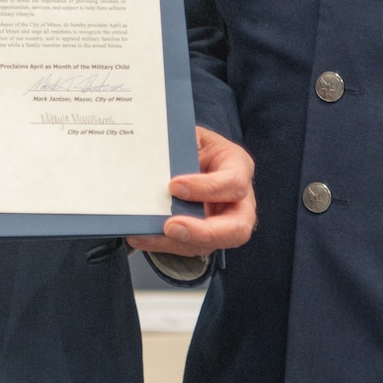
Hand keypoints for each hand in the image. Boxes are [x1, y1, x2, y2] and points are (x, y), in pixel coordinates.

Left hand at [125, 126, 256, 255]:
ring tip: (145, 234)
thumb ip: (181, 144)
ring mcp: (226, 222)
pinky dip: (164, 245)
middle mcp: (240, 200)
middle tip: (171, 226)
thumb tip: (156, 153)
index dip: (206, 188)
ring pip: (210, 244)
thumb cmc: (194, 144)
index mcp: (238, 167)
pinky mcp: (207, 235)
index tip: (174, 186)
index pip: (233, 182)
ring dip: (176, 243)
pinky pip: (190, 247)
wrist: (191, 153)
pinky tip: (142, 236)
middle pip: (237, 228)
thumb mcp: (191, 135)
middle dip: (204, 232)